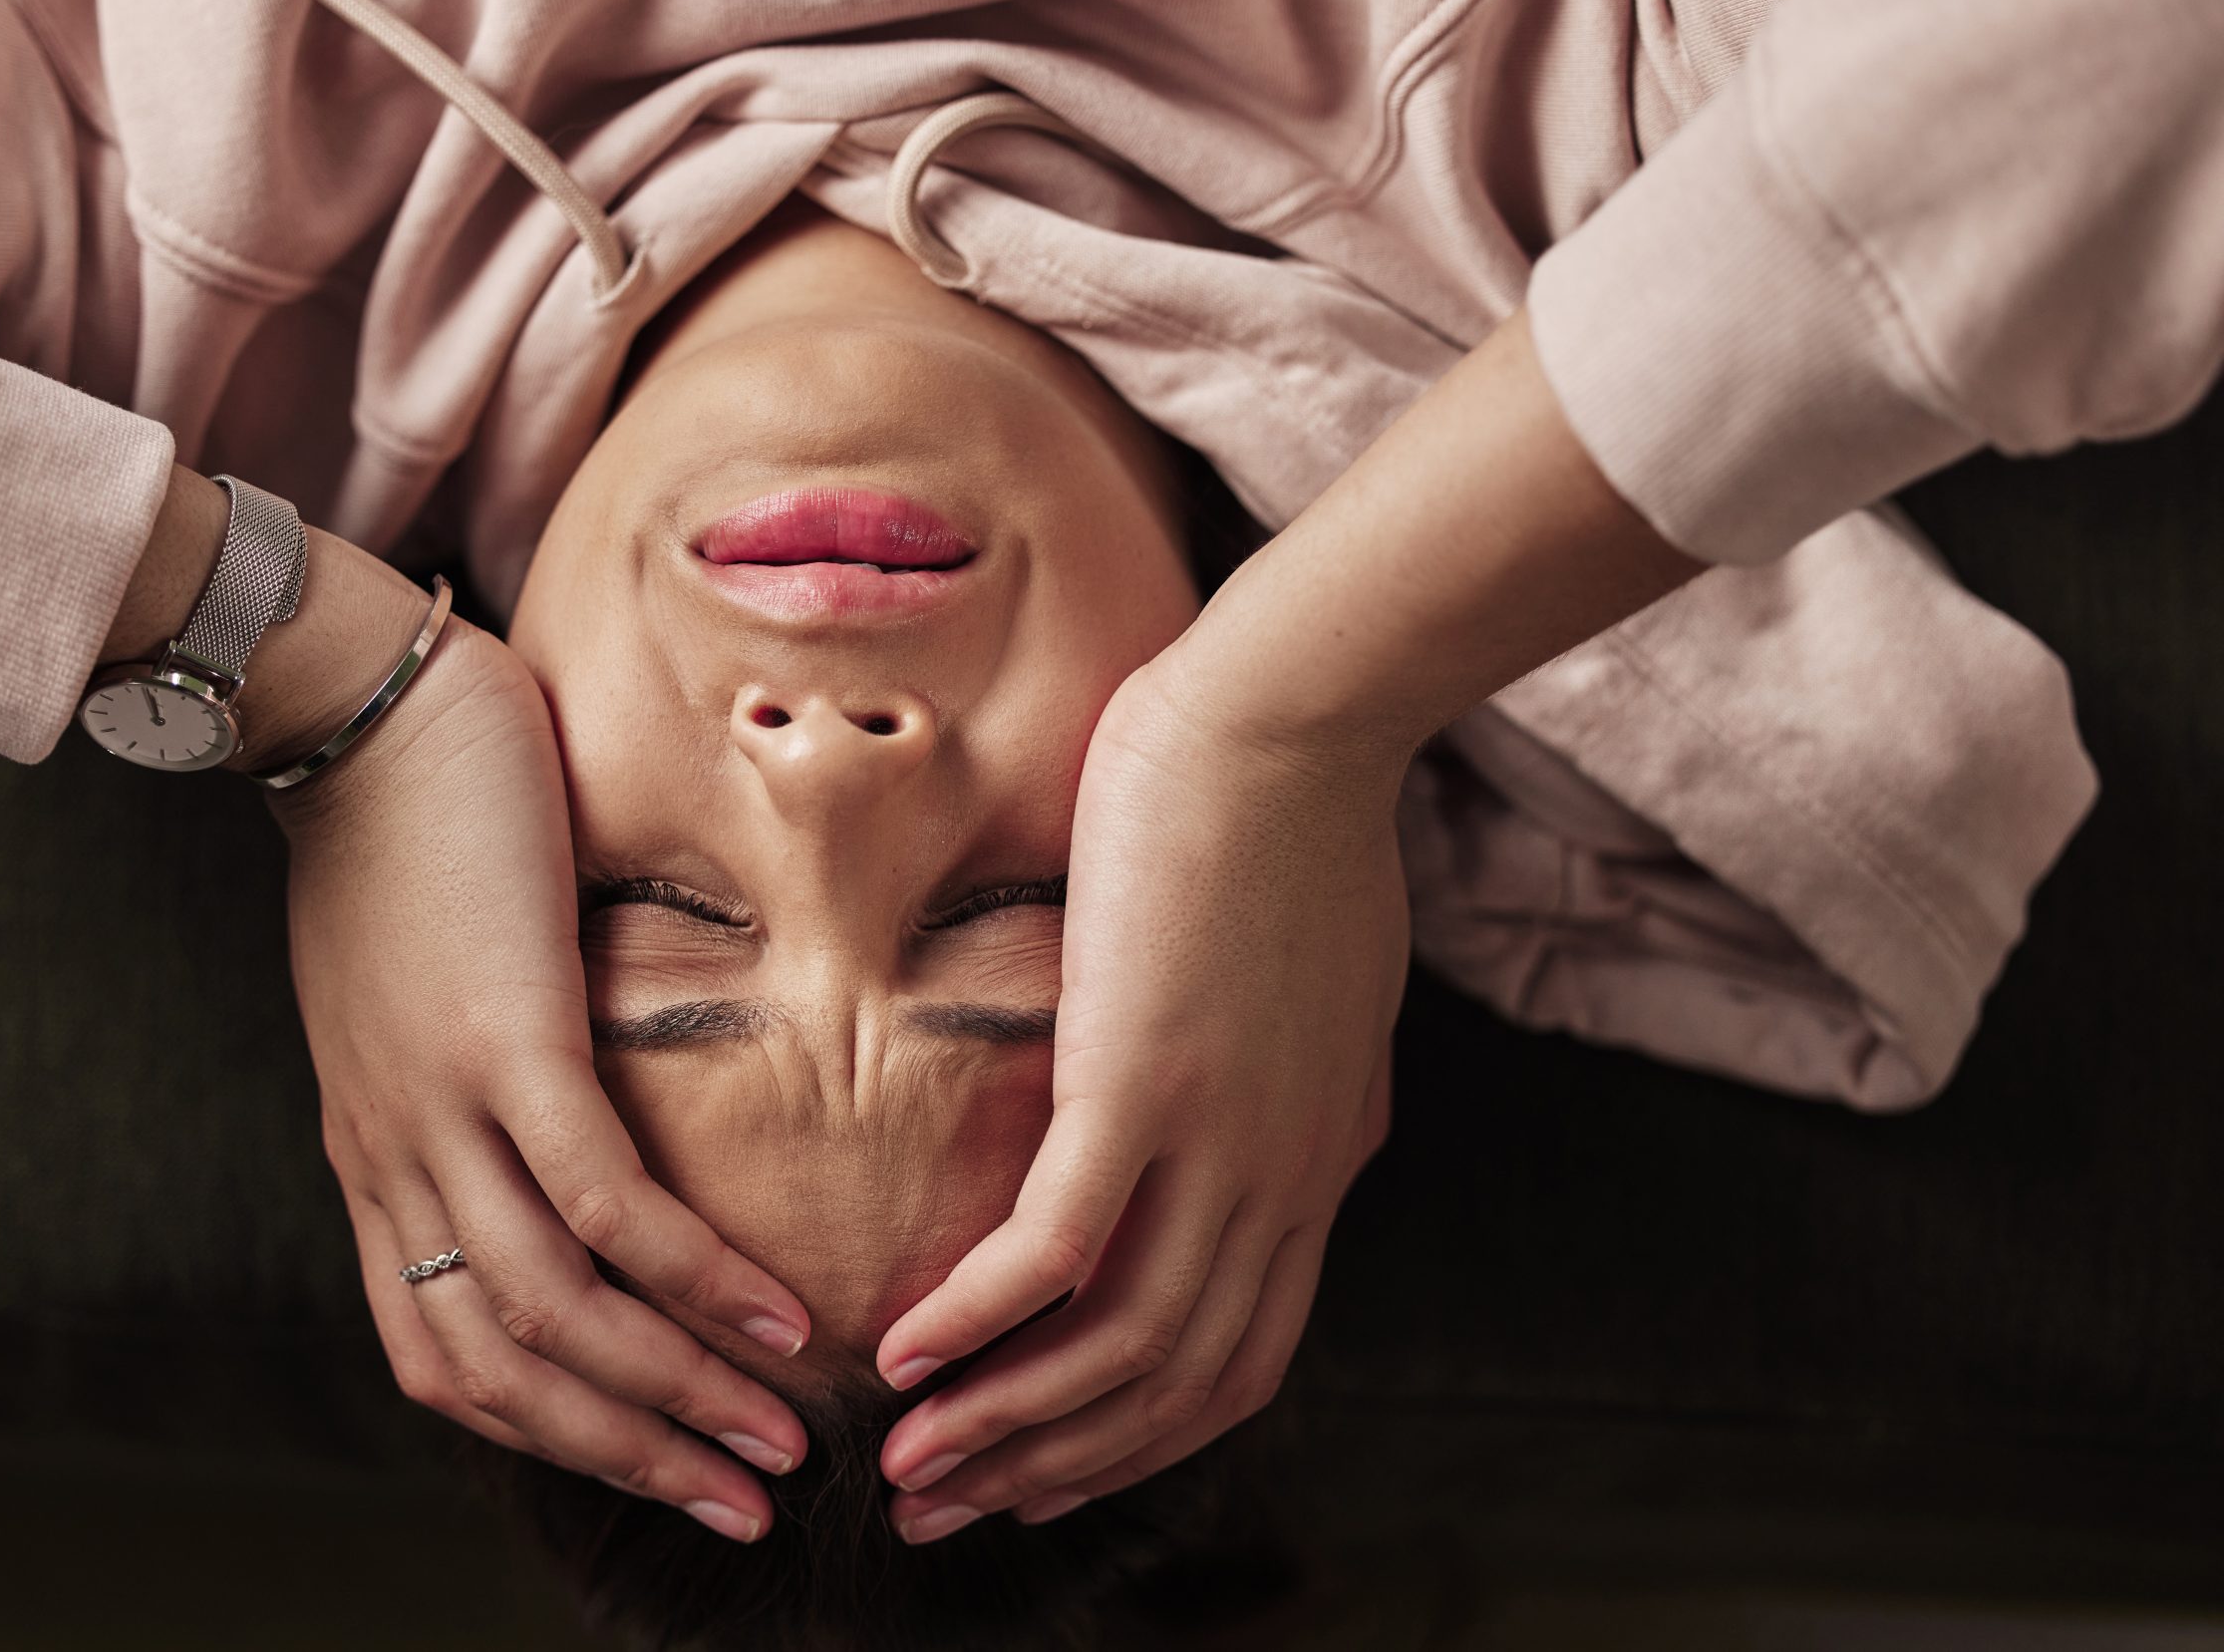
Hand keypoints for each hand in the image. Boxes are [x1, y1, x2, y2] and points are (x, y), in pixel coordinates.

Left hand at [271, 619, 815, 1543]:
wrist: (342, 702)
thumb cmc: (395, 822)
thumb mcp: (413, 981)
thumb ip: (470, 1062)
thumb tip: (561, 1102)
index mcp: (376, 1153)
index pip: (443, 1353)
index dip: (552, 1431)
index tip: (654, 1459)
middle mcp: (396, 1158)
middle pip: (502, 1369)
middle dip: (630, 1456)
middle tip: (742, 1505)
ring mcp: (441, 1107)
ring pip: (553, 1313)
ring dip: (674, 1398)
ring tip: (778, 1444)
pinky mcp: (502, 1041)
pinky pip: (599, 1200)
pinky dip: (687, 1277)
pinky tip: (771, 1318)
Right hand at [871, 649, 1403, 1538]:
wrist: (1300, 717)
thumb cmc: (1295, 812)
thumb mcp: (1320, 985)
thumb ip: (1294, 1076)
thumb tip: (1260, 1107)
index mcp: (1318, 1162)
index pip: (1234, 1355)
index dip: (1135, 1436)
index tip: (1042, 1463)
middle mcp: (1281, 1182)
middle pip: (1174, 1387)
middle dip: (1056, 1469)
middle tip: (948, 1507)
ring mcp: (1220, 1141)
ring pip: (1116, 1351)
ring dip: (1004, 1427)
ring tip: (909, 1465)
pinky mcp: (1145, 1085)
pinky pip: (1055, 1249)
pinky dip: (978, 1319)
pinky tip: (905, 1347)